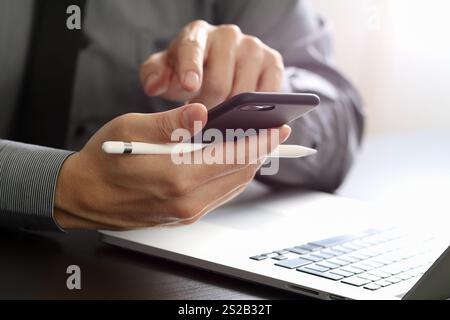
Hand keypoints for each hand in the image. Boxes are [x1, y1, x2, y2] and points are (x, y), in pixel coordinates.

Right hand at [54, 103, 290, 229]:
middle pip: (239, 173)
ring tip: (259, 144)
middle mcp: (187, 199)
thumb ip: (171, 122)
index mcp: (176, 174)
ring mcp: (187, 212)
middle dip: (261, 151)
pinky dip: (233, 176)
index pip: (233, 155)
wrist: (84, 196)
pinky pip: (220, 195)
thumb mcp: (132, 129)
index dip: (260, 141)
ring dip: (249, 164)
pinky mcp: (185, 216)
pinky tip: (235, 161)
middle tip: (275, 133)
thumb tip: (201, 112)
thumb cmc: (104, 159)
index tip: (279, 129)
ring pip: (233, 185)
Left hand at [140, 20, 284, 107]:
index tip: (189, 87)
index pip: (192, 49)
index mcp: (197, 34)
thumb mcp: (164, 72)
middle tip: (202, 121)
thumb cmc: (186, 72)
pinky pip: (269, 92)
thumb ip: (153, 76)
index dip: (191, 69)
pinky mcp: (274, 63)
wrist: (214, 68)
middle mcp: (228, 35)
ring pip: (245, 91)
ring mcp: (254, 48)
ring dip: (232, 112)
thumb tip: (154, 86)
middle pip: (220, 81)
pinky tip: (246, 115)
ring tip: (222, 118)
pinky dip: (258, 109)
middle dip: (209, 108)